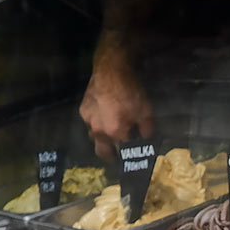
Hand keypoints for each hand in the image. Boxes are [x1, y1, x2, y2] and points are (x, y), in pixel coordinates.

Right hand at [79, 40, 153, 160]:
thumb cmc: (130, 92)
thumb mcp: (146, 111)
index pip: (123, 152)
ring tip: (110, 137)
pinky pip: (90, 123)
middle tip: (115, 158)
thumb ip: (147, 130)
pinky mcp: (83, 110)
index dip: (129, 156)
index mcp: (115, 133)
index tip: (132, 159)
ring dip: (102, 140)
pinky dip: (97, 125)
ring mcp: (88, 120)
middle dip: (110, 157)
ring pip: (94, 137)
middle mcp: (98, 130)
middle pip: (102, 151)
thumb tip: (146, 138)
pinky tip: (104, 118)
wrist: (110, 70)